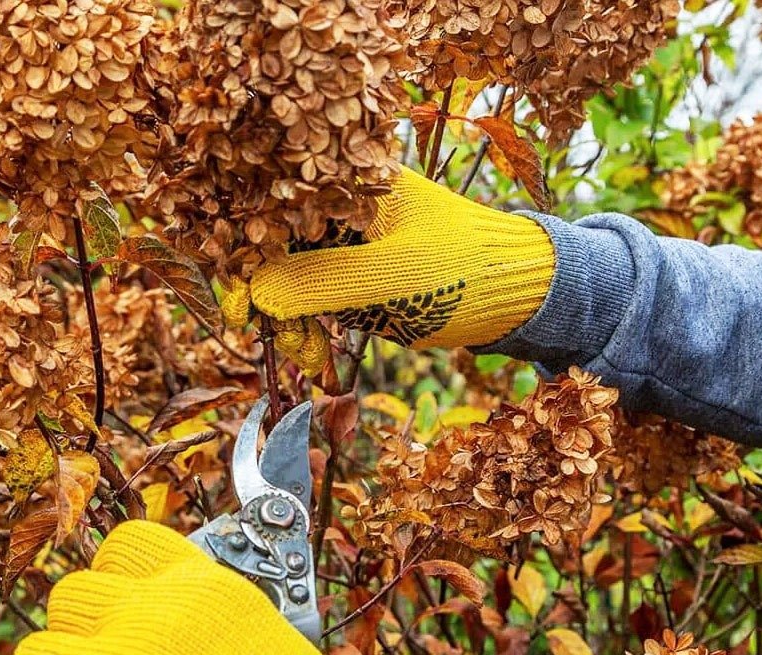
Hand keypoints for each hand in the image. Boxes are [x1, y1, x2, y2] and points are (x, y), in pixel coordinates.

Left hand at [11, 520, 334, 654]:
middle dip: (86, 632)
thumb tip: (150, 603)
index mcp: (204, 592)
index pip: (128, 545)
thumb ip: (202, 614)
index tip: (126, 605)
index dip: (119, 578)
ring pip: (41, 651)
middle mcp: (155, 617)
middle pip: (76, 594)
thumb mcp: (257, 640)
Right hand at [250, 167, 554, 349]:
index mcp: (350, 181)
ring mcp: (354, 236)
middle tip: (280, 348)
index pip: (275, 213)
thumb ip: (317, 282)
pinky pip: (321, 295)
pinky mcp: (363, 268)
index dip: (246, 262)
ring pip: (296, 278)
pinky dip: (316, 327)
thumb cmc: (463, 273)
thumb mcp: (387, 279)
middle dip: (273, 303)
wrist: (522, 293)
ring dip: (294, 323)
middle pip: (279, 249)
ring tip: (313, 365)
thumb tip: (254, 293)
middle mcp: (345, 202)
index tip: (239, 312)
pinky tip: (320, 359)